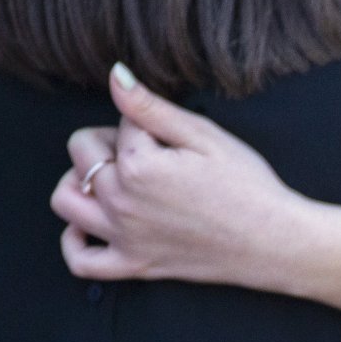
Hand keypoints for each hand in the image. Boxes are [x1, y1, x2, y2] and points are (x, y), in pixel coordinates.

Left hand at [50, 64, 311, 291]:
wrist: (275, 243)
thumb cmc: (248, 188)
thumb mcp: (204, 135)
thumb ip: (151, 107)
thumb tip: (115, 76)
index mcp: (137, 165)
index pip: (119, 123)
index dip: (144, 123)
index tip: (175, 140)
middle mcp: (121, 201)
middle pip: (83, 153)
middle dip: (108, 142)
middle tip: (151, 153)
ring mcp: (124, 237)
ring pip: (66, 200)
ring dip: (78, 181)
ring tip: (111, 179)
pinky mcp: (135, 265)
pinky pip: (82, 261)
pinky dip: (73, 243)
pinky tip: (88, 226)